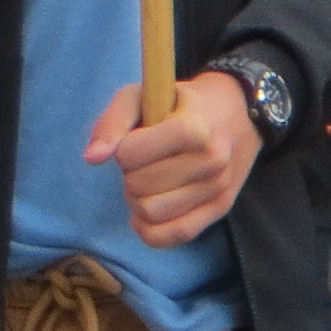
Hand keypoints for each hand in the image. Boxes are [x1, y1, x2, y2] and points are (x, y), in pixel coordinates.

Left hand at [83, 72, 261, 247]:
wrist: (238, 112)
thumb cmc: (181, 103)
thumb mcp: (142, 95)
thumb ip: (112, 121)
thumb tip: (92, 158)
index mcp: (193, 127)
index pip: (130, 155)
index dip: (123, 149)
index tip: (136, 140)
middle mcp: (212, 159)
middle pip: (138, 186)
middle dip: (130, 175)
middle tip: (144, 163)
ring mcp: (219, 186)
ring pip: (152, 214)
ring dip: (139, 201)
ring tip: (150, 183)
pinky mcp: (221, 208)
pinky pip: (176, 235)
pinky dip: (152, 231)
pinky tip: (147, 216)